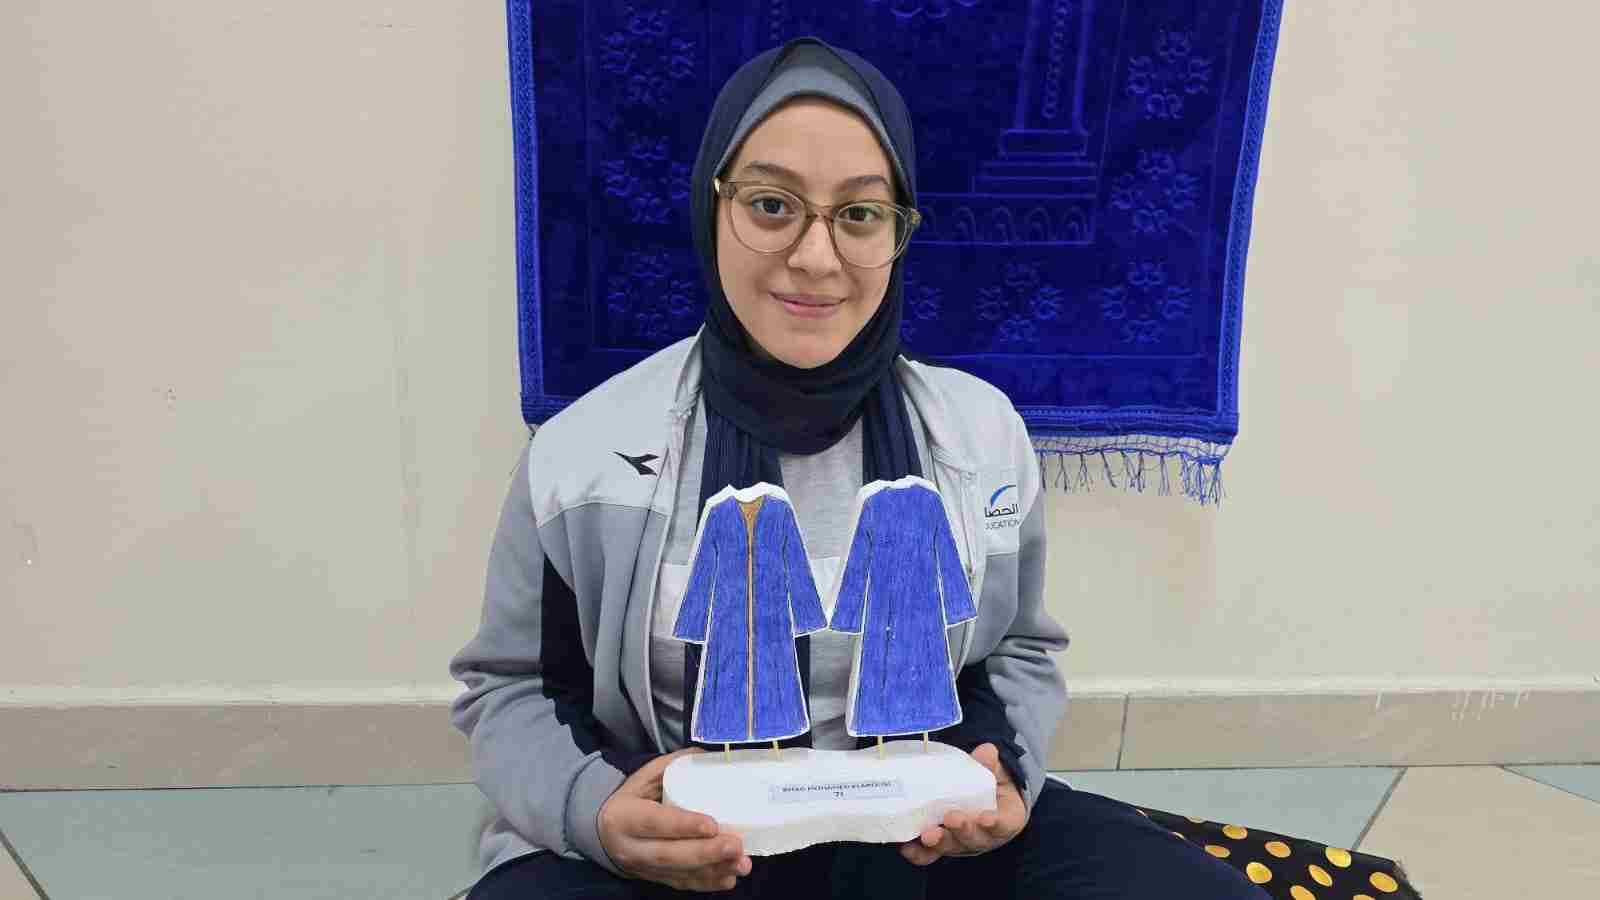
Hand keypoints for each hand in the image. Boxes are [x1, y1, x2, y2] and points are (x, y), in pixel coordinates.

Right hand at [597, 748, 750, 891]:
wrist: (605, 832)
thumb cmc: (632, 799)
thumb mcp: (643, 777)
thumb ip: (674, 765)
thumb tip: (709, 755)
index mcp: (624, 817)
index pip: (654, 823)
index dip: (683, 825)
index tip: (713, 824)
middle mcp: (631, 848)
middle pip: (669, 855)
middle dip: (706, 852)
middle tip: (736, 846)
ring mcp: (643, 868)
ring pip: (679, 874)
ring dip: (714, 870)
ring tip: (742, 864)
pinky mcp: (655, 879)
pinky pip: (682, 885)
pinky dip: (708, 883)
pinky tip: (730, 878)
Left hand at [900, 743, 1026, 865]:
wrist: (979, 798)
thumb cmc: (992, 786)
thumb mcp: (996, 772)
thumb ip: (991, 764)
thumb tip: (987, 751)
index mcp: (1005, 820)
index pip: (1003, 825)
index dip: (995, 823)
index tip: (985, 817)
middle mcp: (984, 837)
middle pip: (975, 839)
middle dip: (962, 830)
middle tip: (951, 818)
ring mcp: (961, 844)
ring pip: (952, 847)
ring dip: (939, 841)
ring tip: (927, 835)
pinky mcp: (941, 846)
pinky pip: (930, 854)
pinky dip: (919, 853)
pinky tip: (907, 848)